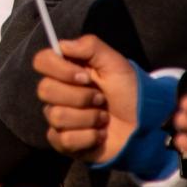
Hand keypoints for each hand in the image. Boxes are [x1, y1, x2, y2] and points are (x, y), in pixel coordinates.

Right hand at [35, 34, 139, 161]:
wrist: (145, 125)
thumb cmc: (130, 92)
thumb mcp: (115, 62)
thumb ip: (89, 46)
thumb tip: (62, 45)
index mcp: (67, 70)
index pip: (41, 61)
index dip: (60, 70)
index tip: (85, 77)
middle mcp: (59, 93)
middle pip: (45, 90)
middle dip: (80, 96)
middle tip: (101, 99)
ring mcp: (60, 118)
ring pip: (56, 116)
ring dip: (88, 118)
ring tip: (104, 118)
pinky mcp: (64, 142)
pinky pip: (64, 139)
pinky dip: (88, 137)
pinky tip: (99, 134)